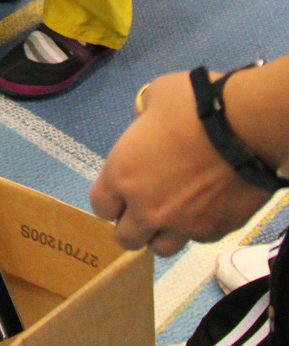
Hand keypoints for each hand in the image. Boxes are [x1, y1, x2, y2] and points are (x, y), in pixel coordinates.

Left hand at [89, 70, 268, 255]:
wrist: (244, 128)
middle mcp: (147, 208)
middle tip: (145, 205)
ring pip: (161, 248)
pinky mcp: (214, 231)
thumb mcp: (155, 97)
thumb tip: (147, 118)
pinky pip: (198, 238)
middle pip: (126, 238)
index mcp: (122, 175)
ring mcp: (182, 225)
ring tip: (174, 212)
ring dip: (162, 233)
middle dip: (131, 224)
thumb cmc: (191, 106)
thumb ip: (144, 115)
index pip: (101, 206)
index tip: (121, 189)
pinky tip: (206, 206)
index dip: (110, 198)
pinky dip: (197, 227)